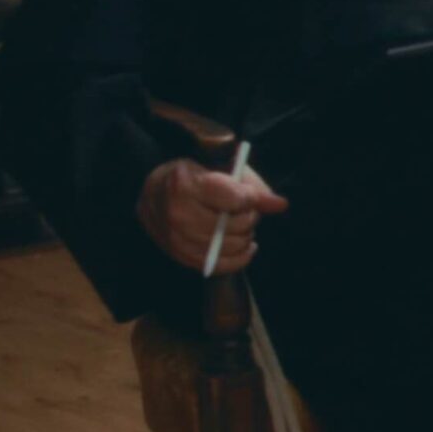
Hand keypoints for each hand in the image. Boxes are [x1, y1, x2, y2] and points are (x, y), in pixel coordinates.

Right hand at [136, 157, 288, 274]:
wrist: (153, 194)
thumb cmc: (193, 175)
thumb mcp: (219, 166)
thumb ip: (250, 184)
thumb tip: (280, 204)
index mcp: (185, 184)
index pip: (233, 199)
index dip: (250, 198)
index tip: (249, 195)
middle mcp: (178, 213)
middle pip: (234, 224)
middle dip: (249, 217)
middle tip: (246, 210)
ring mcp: (176, 237)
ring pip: (230, 245)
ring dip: (245, 237)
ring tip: (241, 225)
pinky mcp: (180, 255)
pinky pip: (220, 265)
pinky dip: (240, 258)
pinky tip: (245, 246)